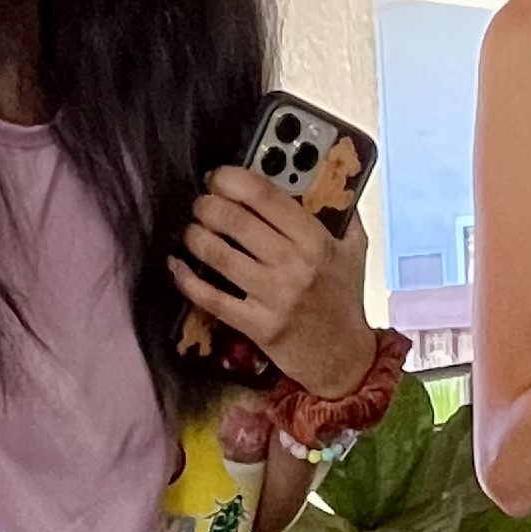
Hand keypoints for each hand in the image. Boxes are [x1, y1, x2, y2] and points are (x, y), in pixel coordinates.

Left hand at [171, 169, 374, 395]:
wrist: (343, 357)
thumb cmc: (344, 298)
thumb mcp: (354, 250)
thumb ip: (341, 212)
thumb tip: (322, 174)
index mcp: (314, 240)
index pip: (264, 195)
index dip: (231, 178)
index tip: (218, 177)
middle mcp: (293, 265)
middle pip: (234, 220)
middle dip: (206, 205)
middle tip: (200, 204)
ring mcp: (273, 296)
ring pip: (217, 255)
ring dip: (194, 236)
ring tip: (191, 230)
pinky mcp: (256, 325)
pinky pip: (211, 298)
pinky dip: (186, 279)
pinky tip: (176, 265)